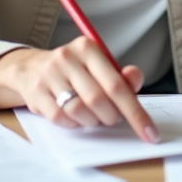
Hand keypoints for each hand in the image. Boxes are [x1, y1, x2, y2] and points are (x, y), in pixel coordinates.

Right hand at [0, 38, 158, 139]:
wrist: (31, 69)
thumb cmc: (75, 71)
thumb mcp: (99, 67)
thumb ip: (121, 76)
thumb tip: (135, 79)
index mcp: (88, 47)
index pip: (117, 84)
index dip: (136, 112)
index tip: (150, 133)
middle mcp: (67, 57)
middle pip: (99, 99)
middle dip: (111, 116)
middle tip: (112, 118)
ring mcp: (49, 75)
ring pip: (79, 110)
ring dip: (92, 121)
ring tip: (93, 116)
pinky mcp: (35, 93)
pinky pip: (61, 118)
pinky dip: (73, 124)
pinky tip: (74, 117)